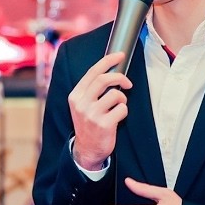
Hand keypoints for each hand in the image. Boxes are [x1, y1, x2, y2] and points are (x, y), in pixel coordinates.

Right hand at [68, 52, 132, 169]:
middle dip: (120, 77)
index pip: (93, 72)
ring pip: (115, 94)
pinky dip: (124, 111)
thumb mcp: (84, 104)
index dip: (108, 60)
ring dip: (122, 98)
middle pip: (104, 79)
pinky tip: (117, 118)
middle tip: (128, 83)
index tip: (120, 55)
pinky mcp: (103, 124)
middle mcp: (81, 104)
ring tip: (119, 106)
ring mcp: (92, 114)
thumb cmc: (90, 123)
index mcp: (76, 95)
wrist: (87, 150)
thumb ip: (92, 89)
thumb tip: (111, 70)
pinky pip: (122, 109)